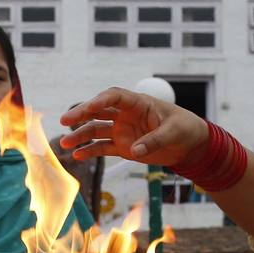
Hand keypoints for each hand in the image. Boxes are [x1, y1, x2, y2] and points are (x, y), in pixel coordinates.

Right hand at [59, 87, 208, 166]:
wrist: (189, 144)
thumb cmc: (185, 129)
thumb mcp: (174, 132)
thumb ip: (154, 140)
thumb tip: (135, 150)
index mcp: (138, 103)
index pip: (115, 96)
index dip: (100, 100)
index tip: (88, 107)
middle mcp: (125, 115)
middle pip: (98, 110)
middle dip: (81, 114)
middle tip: (64, 121)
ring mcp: (122, 130)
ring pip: (96, 130)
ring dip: (80, 136)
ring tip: (64, 143)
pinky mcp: (122, 146)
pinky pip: (102, 148)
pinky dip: (90, 152)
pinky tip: (77, 156)